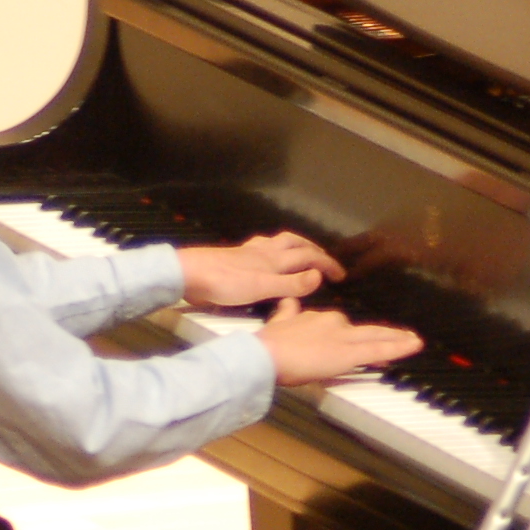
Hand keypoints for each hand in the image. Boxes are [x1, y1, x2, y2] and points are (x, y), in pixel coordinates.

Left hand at [179, 232, 345, 307]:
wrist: (188, 274)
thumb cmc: (224, 282)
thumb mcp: (262, 288)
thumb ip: (291, 284)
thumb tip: (318, 276)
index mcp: (274, 259)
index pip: (309, 257)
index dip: (327, 264)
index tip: (341, 275)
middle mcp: (264, 251)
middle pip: (295, 243)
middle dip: (314, 249)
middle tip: (325, 259)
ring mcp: (248, 252)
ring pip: (279, 242)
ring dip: (295, 244)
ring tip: (302, 251)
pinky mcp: (235, 257)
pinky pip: (262, 247)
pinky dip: (273, 249)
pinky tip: (267, 256)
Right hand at [258, 299, 419, 386]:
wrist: (265, 353)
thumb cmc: (267, 344)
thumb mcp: (278, 322)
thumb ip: (287, 312)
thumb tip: (289, 301)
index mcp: (317, 317)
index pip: (342, 325)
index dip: (353, 332)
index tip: (360, 335)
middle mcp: (333, 322)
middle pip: (364, 329)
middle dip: (384, 334)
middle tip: (402, 336)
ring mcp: (343, 337)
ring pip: (377, 337)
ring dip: (396, 339)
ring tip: (413, 341)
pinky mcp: (349, 352)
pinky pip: (379, 349)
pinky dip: (399, 347)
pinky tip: (414, 345)